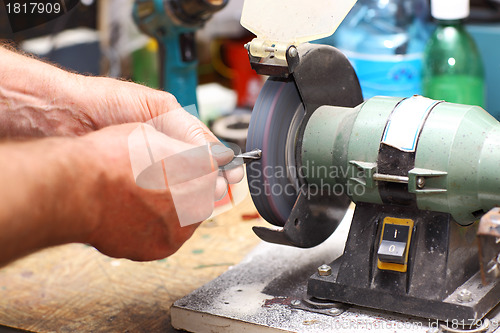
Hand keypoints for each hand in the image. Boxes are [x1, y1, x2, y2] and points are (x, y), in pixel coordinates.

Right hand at [78, 122, 238, 260]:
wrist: (77, 189)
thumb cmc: (111, 157)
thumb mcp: (153, 135)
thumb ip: (181, 148)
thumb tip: (199, 154)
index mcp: (201, 171)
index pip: (214, 170)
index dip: (199, 167)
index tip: (187, 167)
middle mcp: (197, 204)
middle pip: (203, 197)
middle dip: (188, 189)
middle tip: (160, 182)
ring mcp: (179, 230)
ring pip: (185, 219)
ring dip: (172, 210)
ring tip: (143, 198)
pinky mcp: (160, 250)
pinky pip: (164, 237)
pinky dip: (154, 228)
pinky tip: (134, 214)